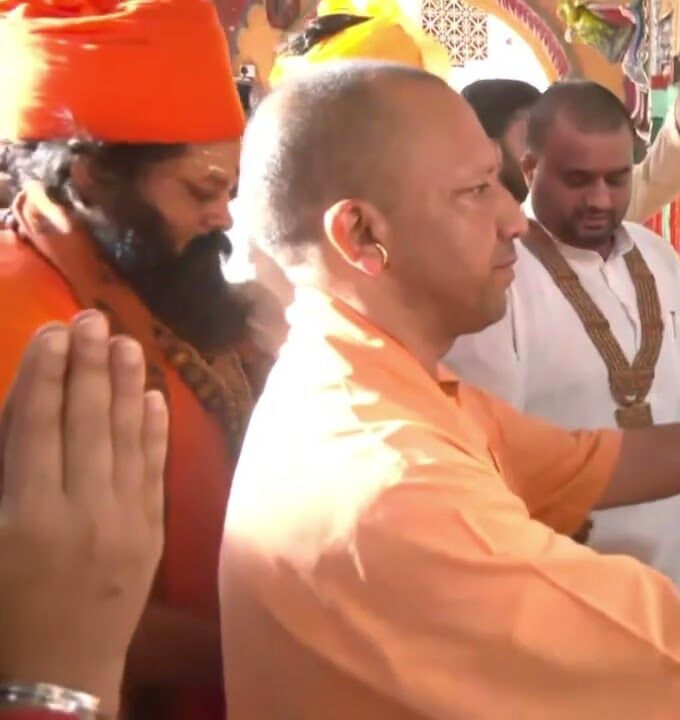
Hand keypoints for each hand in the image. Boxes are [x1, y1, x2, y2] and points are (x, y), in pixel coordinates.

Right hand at [0, 311, 167, 714]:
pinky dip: (155, 433)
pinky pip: (154, 473)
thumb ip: (5, 480)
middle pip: (87, 421)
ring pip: (127, 439)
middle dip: (88, 365)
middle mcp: (82, 511)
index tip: (52, 331)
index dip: (45, 373)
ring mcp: (125, 524)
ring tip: (128, 342)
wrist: (52, 684)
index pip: (38, 425)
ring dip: (128, 386)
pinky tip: (157, 399)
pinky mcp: (151, 538)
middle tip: (93, 317)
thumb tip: (24, 422)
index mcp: (26, 514)